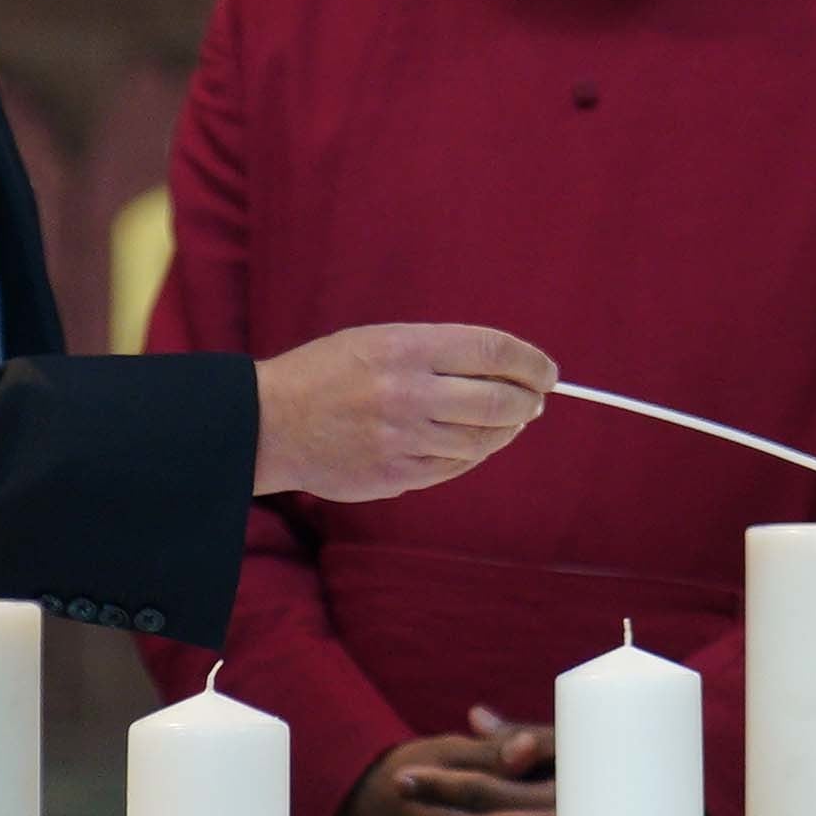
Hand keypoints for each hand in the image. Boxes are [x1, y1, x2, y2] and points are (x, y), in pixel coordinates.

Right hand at [251, 325, 556, 502]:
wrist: (269, 423)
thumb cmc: (325, 373)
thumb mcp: (377, 339)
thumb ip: (436, 351)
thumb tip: (502, 368)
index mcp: (405, 348)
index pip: (491, 349)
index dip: (530, 361)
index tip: (546, 371)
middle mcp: (409, 393)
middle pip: (499, 400)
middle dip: (528, 401)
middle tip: (533, 400)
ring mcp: (404, 439)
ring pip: (483, 439)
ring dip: (506, 430)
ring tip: (508, 422)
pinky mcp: (397, 475)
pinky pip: (456, 467)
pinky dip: (475, 453)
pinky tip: (473, 443)